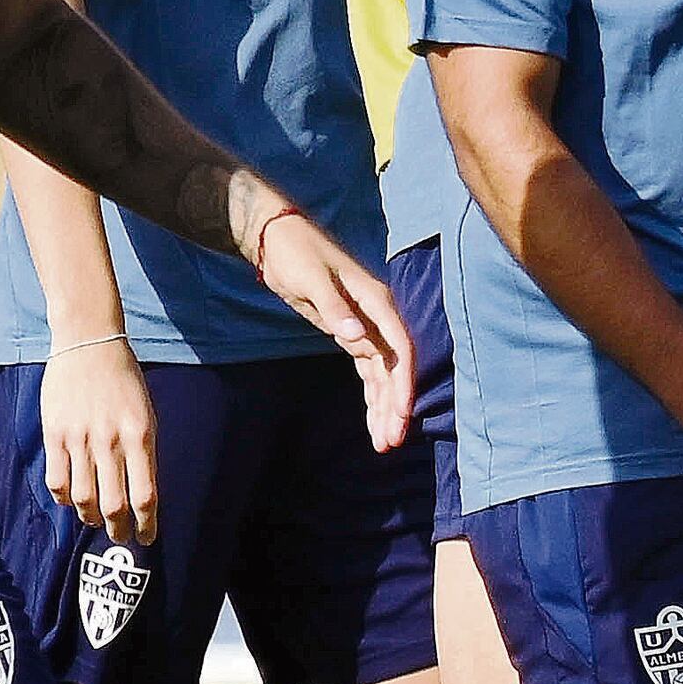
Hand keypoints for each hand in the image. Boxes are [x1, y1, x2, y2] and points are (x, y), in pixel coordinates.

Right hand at [30, 336, 165, 540]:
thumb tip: (141, 493)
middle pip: (114, 504)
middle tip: (121, 537)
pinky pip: (56, 480)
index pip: (146, 495)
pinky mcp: (54, 435)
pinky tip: (71, 501)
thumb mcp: (147, 415)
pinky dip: (64, 499)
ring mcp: (79, 439)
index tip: (148, 537)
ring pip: (83, 498)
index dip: (147, 524)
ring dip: (90, 518)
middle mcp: (110, 442)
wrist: (89, 345)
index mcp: (141, 436)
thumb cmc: (124, 382)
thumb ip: (144, 452)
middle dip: (119, 529)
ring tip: (96, 521)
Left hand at [248, 207, 418, 453]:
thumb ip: (335, 309)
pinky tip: (374, 421)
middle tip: (390, 442)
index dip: (403, 383)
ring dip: (384, 408)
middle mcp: (378, 317)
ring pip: (383, 375)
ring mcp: (366, 326)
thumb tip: (358, 338)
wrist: (279, 240)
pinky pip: (368, 371)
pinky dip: (371, 397)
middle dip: (394, 407)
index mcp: (375, 302)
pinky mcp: (351, 333)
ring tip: (384, 443)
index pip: (399, 349)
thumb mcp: (310, 280)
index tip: (401, 414)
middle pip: (395, 369)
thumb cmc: (296, 254)